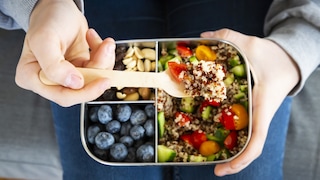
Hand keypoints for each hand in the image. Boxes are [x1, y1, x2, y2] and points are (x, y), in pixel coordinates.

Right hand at [15, 0, 114, 106]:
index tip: (101, 79)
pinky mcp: (81, 68)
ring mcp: (67, 75)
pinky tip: (93, 38)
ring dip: (104, 60)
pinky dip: (103, 54)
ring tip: (104, 42)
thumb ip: (54, 66)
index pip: (62, 96)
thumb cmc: (47, 20)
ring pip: (94, 79)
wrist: (58, 7)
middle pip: (82, 90)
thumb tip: (74, 84)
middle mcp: (49, 80)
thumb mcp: (45, 39)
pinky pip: (98, 69)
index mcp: (32, 78)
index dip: (85, 92)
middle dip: (98, 71)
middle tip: (106, 52)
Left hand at [201, 29, 298, 175]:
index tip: (223, 169)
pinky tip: (215, 135)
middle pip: (249, 148)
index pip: (257, 140)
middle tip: (213, 169)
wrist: (289, 60)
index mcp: (263, 106)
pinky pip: (243, 129)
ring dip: (232, 152)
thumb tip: (204, 36)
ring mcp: (256, 115)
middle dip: (234, 162)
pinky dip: (232, 136)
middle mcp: (260, 116)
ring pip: (246, 141)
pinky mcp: (252, 111)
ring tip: (209, 158)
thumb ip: (229, 36)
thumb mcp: (252, 44)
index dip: (242, 158)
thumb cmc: (275, 56)